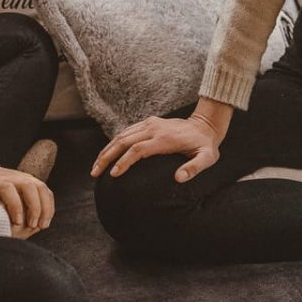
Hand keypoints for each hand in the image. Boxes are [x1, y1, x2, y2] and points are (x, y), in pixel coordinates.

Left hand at [0, 166, 53, 237]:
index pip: (7, 189)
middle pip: (29, 186)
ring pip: (41, 187)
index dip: (14, 205)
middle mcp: (11, 177)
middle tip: (33, 226)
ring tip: (43, 226)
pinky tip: (46, 220)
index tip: (18, 223)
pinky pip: (45, 190)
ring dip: (45, 207)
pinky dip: (49, 205)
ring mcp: (23, 177)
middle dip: (34, 207)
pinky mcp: (31, 181)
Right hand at [91, 109, 225, 182]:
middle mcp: (153, 128)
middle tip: (95, 173)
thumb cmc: (205, 145)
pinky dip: (114, 143)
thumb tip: (178, 179)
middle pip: (123, 141)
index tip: (113, 174)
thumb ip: (194, 168)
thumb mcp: (207, 158)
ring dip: (107, 150)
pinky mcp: (148, 122)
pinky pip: (126, 132)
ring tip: (96, 166)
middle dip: (106, 157)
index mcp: (164, 139)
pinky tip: (107, 154)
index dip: (124, 161)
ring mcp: (149, 123)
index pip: (137, 149)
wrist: (205, 124)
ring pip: (121, 135)